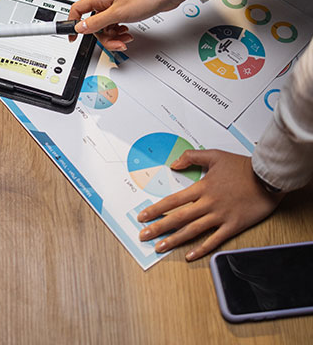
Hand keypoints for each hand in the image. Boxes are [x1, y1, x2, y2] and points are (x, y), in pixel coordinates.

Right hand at [68, 0, 193, 49]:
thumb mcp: (118, 13)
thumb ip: (97, 22)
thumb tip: (80, 27)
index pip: (77, 10)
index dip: (73, 23)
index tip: (73, 36)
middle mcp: (105, 2)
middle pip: (93, 24)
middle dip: (103, 36)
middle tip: (113, 42)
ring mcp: (114, 7)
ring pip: (104, 28)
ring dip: (113, 37)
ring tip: (124, 39)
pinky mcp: (123, 12)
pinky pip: (114, 26)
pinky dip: (119, 33)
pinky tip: (127, 34)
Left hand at [137, 150, 283, 260]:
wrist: (268, 177)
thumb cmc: (243, 167)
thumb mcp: (214, 155)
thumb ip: (191, 157)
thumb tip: (173, 164)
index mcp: (202, 188)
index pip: (173, 201)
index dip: (156, 209)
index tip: (143, 216)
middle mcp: (208, 204)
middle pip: (178, 218)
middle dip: (158, 228)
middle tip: (143, 235)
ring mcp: (220, 216)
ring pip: (192, 231)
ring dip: (174, 240)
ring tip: (159, 247)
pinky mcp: (233, 225)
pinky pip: (215, 240)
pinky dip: (201, 249)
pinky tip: (190, 255)